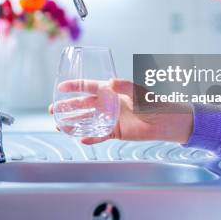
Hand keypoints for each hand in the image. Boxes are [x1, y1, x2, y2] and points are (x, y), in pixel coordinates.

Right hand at [48, 79, 192, 144]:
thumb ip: (124, 87)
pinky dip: (90, 137)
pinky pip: (99, 134)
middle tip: (53, 110)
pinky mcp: (116, 131)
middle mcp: (108, 104)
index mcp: (111, 91)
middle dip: (68, 107)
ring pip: (88, 121)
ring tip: (59, 126)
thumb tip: (110, 82)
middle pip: (83, 105)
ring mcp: (111, 118)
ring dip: (73, 123)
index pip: (88, 87)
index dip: (74, 87)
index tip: (60, 87)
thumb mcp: (139, 92)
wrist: (167, 121)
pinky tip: (80, 138)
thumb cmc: (154, 101)